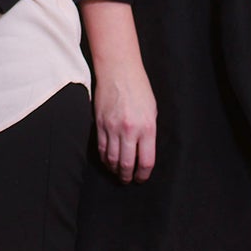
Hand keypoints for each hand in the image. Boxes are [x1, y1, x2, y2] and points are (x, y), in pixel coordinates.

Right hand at [79, 0, 155, 182]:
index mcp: (147, 128)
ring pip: (111, 158)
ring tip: (117, 173)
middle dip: (127, 176)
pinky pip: (100, 147)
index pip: (145, 161)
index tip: (141, 178)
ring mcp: (112, 128)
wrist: (118, 71)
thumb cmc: (139, 88)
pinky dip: (104, 158)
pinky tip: (108, 161)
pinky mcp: (99, 124)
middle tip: (128, 180)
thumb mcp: (151, 111)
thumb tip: (143, 150)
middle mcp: (129, 130)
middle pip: (126, 164)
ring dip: (115, 169)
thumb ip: (148, 132)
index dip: (143, 175)